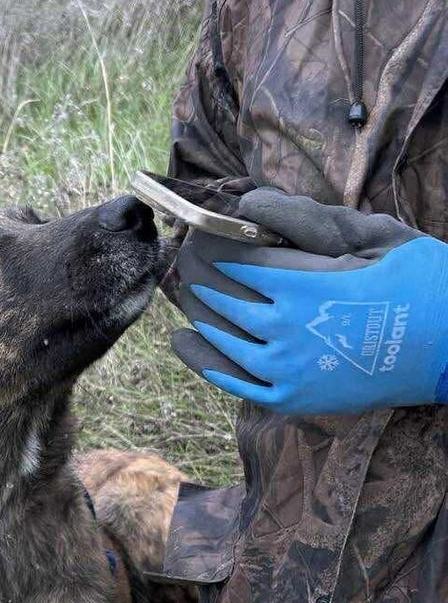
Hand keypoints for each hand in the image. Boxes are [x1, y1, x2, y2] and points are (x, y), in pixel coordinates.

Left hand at [171, 188, 447, 415]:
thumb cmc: (421, 279)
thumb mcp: (373, 235)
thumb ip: (305, 220)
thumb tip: (246, 204)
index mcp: (305, 284)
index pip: (234, 258)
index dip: (210, 241)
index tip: (198, 229)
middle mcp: (288, 329)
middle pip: (219, 295)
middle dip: (196, 271)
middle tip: (183, 255)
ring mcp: (289, 369)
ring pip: (219, 337)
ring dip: (196, 309)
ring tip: (183, 289)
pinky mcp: (295, 398)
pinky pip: (235, 382)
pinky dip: (204, 360)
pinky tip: (184, 339)